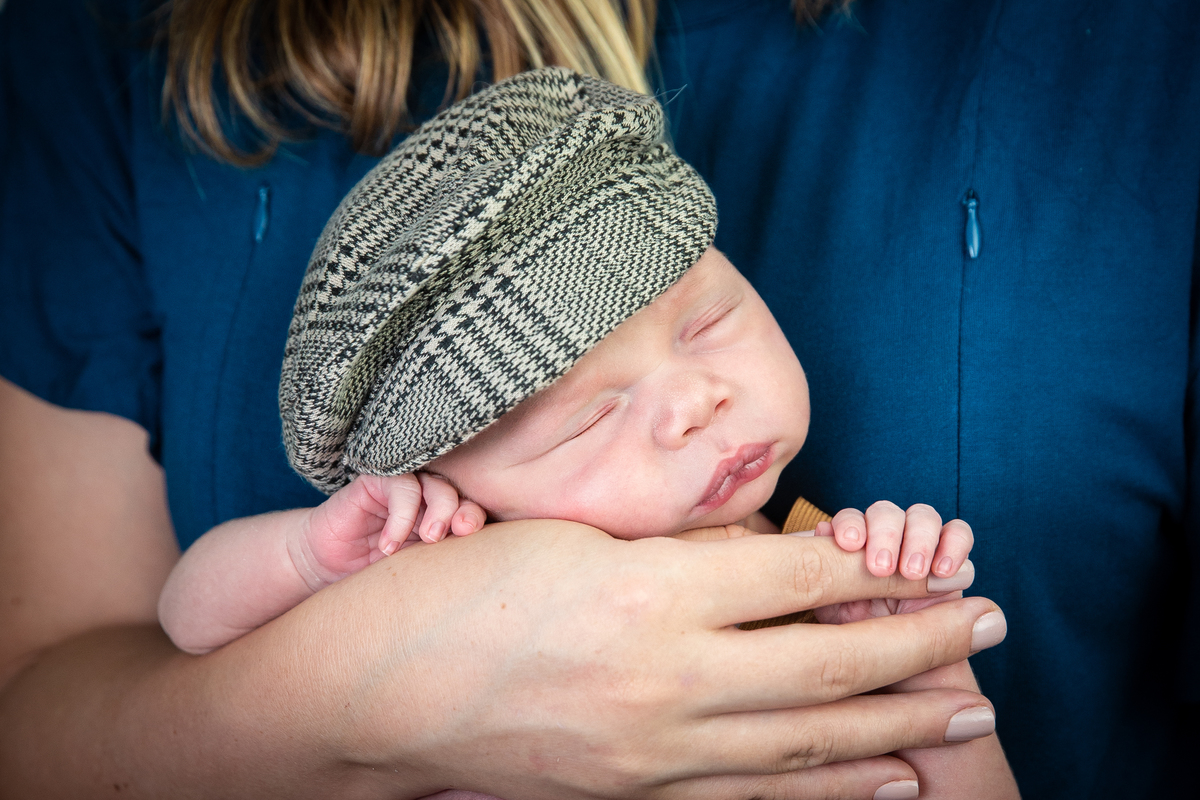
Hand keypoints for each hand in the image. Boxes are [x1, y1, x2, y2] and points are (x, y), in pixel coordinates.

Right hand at [287, 522, 1008, 799]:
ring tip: (969, 707)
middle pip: (825, 662)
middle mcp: (666, 671)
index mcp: (649, 585)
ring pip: (808, 740)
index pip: (799, 576)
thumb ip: (678, 554)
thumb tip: (766, 561)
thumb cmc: (461, 588)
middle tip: (991, 624)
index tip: (932, 558)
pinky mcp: (635, 792)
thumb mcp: (573, 537)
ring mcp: (655, 747)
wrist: (377, 690)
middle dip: (921, 642)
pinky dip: (829, 791)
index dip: (878, 567)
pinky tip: (885, 781)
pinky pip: (754, 795)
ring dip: (899, 724)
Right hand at [291, 473, 485, 589]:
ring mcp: (403, 490)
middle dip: (464, 511)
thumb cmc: (373, 574)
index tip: (474, 538)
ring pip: (434, 484)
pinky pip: (400, 486)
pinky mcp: (375, 483)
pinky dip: (401, 514)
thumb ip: (442, 562)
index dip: (477, 519)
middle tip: (459, 533)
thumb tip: (485, 568)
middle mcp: (426, 501)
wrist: (324, 568)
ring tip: (429, 538)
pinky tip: (389, 545)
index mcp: (443, 520)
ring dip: (438, 509)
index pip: (470, 511)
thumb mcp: (415, 572)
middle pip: (458, 493)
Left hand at [811, 502, 974, 623]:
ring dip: (919, 537)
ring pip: (922, 517)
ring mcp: (923, 547)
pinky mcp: (955, 561)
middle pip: (887, 512)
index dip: (850, 524)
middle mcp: (889, 540)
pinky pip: (958, 534)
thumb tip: (822, 531)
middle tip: (882, 568)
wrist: (898, 671)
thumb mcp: (838, 613)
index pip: (852, 519)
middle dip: (885, 533)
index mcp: (856, 547)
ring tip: (916, 573)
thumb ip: (831, 574)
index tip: (848, 544)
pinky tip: (946, 570)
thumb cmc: (861, 639)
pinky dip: (955, 543)